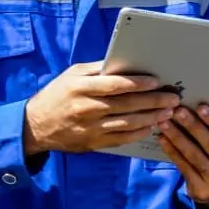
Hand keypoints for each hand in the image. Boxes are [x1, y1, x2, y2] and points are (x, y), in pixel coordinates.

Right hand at [22, 63, 180, 154]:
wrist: (35, 126)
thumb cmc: (57, 95)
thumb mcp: (72, 75)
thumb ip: (97, 69)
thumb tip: (125, 64)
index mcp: (80, 88)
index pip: (115, 85)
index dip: (138, 83)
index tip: (157, 82)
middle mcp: (86, 109)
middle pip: (126, 105)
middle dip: (153, 101)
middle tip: (172, 98)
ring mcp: (90, 129)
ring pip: (127, 124)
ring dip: (151, 118)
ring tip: (167, 113)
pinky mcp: (92, 144)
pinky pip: (121, 139)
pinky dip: (138, 133)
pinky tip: (151, 127)